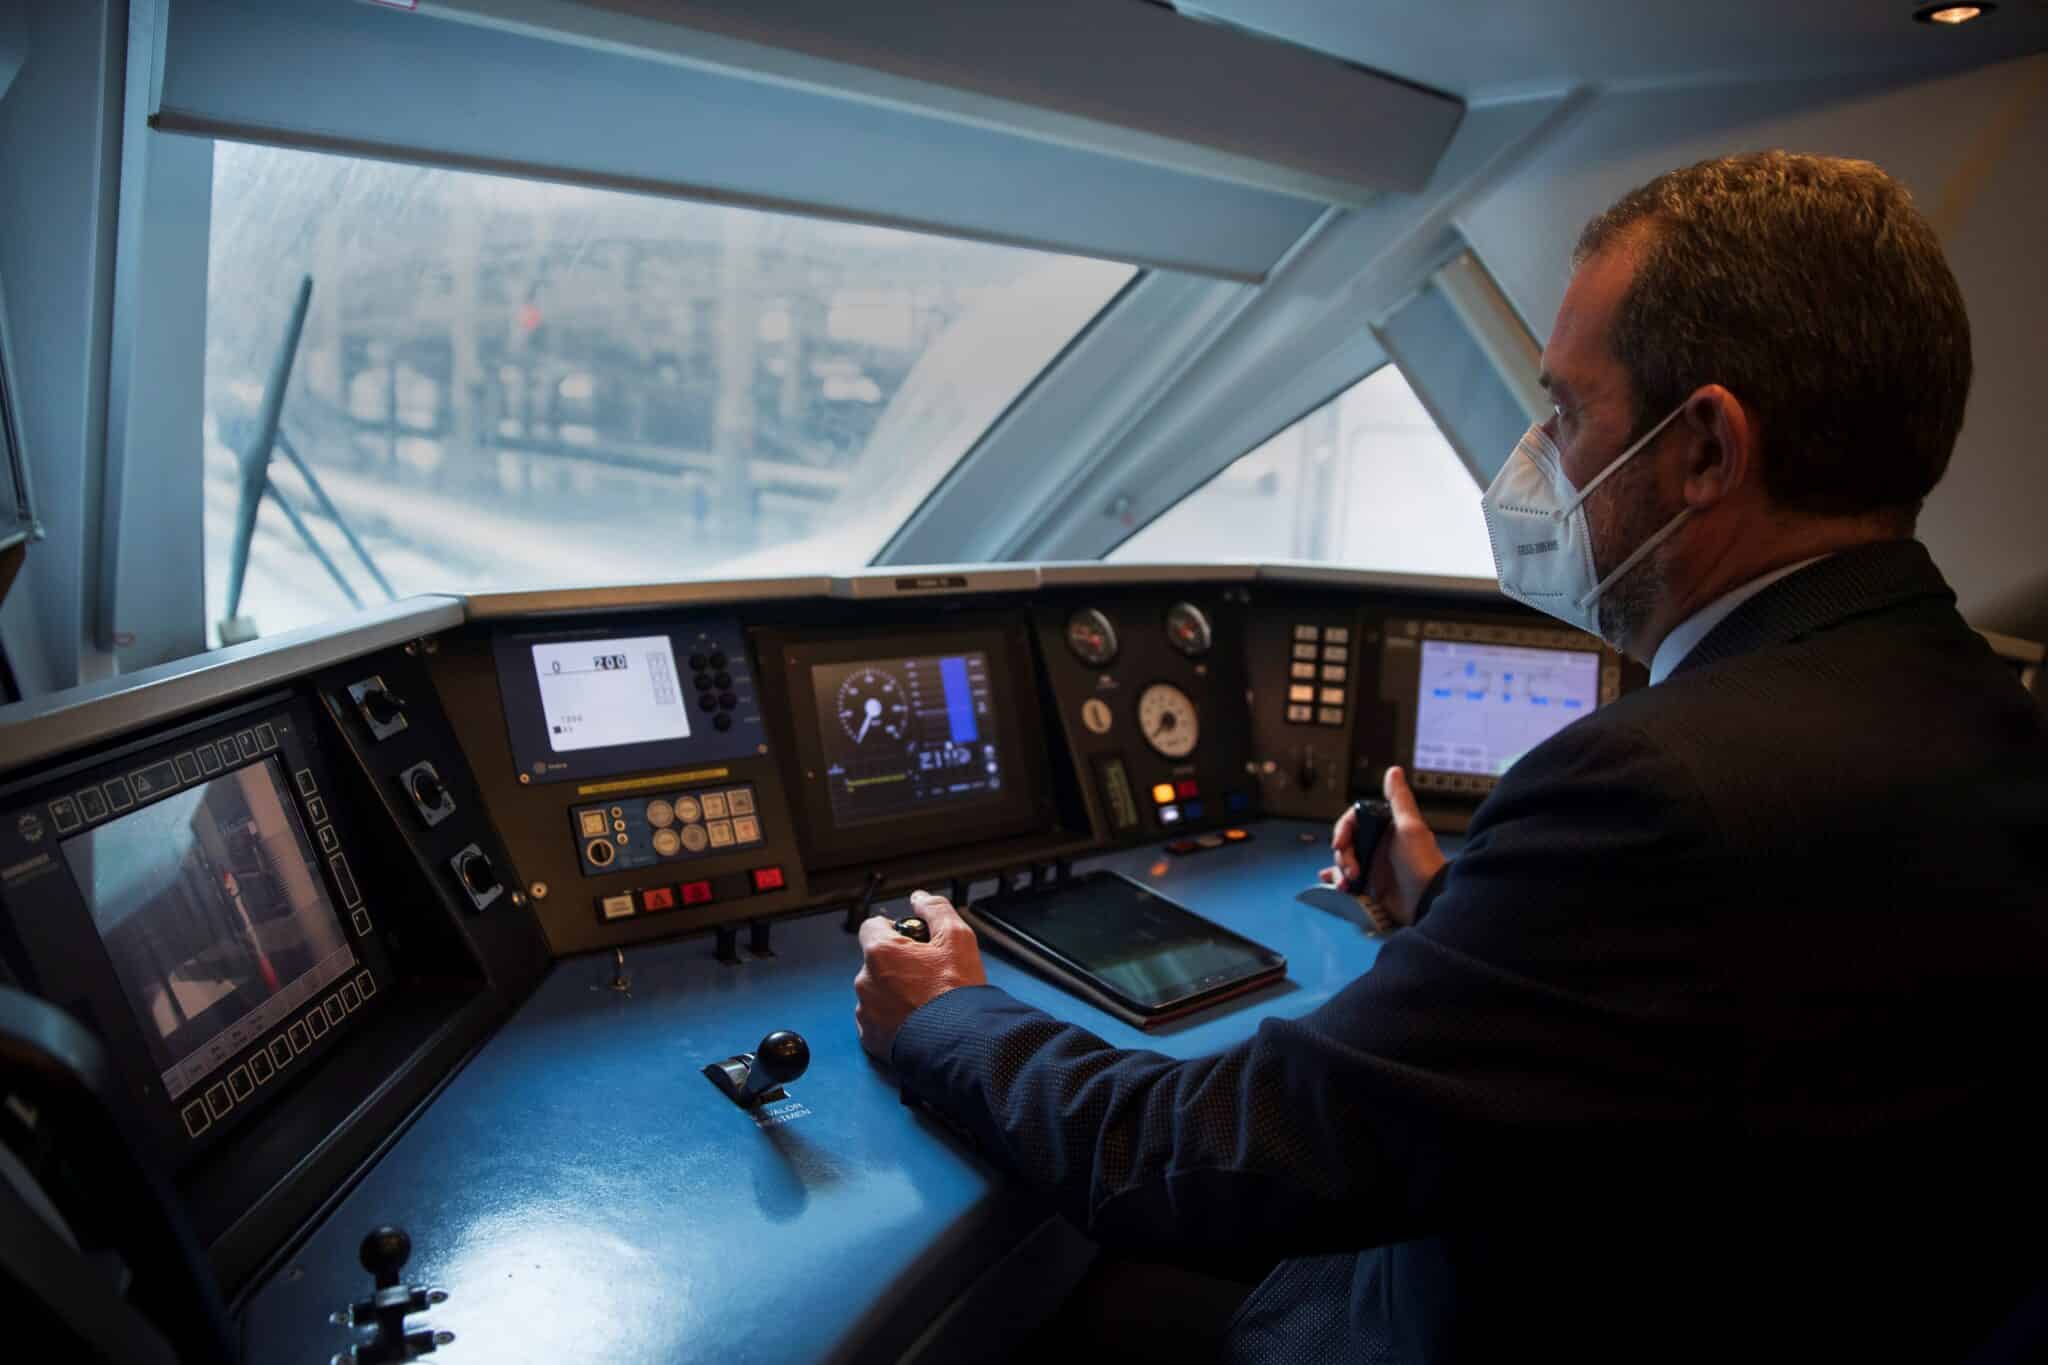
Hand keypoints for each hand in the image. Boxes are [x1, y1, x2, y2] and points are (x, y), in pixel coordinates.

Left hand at [854, 891, 986, 1061]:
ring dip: (894, 992)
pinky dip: (892, 1018)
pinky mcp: (871, 1038)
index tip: (912, 940)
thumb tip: (920, 898)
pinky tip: (917, 1020)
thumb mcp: (957, 938)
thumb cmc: (957, 993)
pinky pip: (877, 1020)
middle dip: (897, 964)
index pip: (872, 926)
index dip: (893, 929)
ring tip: (925, 1001)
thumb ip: (935, 909)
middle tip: (928, 974)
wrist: (960, 1043)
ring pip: (876, 991)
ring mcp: (866, 1012)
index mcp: (880, 953)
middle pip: (876, 961)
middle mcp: (865, 981)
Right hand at [1321, 766, 1445, 928]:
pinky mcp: (1372, 885)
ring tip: (1347, 884)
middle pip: (1346, 843)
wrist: (1430, 901)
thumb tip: (1394, 771)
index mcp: (1386, 828)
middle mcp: (1378, 845)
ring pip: (1344, 861)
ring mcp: (1374, 866)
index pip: (1354, 822)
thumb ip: (1399, 799)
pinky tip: (1338, 886)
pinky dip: (1340, 882)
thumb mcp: (1411, 827)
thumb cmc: (1423, 864)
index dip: (1343, 831)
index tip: (1340, 844)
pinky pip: (1348, 880)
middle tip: (1352, 870)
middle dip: (1342, 856)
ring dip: (1339, 870)